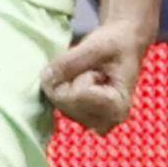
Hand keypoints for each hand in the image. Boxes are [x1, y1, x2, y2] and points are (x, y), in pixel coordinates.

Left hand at [41, 18, 149, 134]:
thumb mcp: (96, 46)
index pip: (78, 95)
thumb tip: (45, 78)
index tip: (100, 68)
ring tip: (89, 72)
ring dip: (67, 80)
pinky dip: (63, 84)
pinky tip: (80, 79)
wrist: (123, 43)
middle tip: (93, 68)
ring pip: (57, 101)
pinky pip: (55, 99)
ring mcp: (91, 122)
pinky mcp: (79, 117)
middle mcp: (105, 122)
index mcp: (117, 108)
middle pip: (64, 101)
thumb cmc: (116, 44)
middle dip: (71, 78)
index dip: (82, 73)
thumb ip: (71, 62)